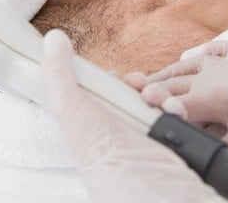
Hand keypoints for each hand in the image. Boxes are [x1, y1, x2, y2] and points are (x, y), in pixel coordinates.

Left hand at [40, 29, 223, 202]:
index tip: (113, 74)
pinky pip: (174, 113)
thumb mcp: (72, 111)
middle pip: (128, 94)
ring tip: (156, 101)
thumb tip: (52, 38)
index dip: (106, 80)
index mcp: (89, 128)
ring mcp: (143, 139)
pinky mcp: (168, 141)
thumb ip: (59, 75)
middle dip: (136, 84)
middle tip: (138, 85)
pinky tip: (174, 113)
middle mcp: (115, 134)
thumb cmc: (105, 159)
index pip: (97, 95)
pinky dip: (175, 108)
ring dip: (158, 94)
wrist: (152, 189)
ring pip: (152, 101)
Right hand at [126, 41, 227, 168]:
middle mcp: (216, 72)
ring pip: (191, 62)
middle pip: (174, 80)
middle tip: (125, 82)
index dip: (145, 104)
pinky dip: (202, 53)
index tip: (123, 100)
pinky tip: (195, 56)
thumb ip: (209, 145)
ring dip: (170, 70)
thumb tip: (186, 142)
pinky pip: (218, 49)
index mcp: (212, 95)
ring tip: (153, 75)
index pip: (169, 102)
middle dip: (148, 84)